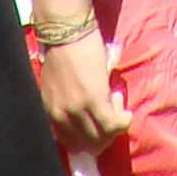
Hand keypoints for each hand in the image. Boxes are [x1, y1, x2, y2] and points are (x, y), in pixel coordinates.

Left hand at [36, 29, 128, 151]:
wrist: (65, 30)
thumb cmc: (63, 50)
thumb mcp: (58, 86)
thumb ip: (66, 102)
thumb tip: (85, 110)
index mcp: (51, 115)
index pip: (72, 144)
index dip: (89, 137)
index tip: (97, 122)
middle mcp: (61, 118)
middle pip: (88, 146)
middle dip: (104, 135)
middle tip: (111, 112)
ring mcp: (77, 111)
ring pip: (101, 138)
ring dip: (113, 126)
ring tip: (115, 103)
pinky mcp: (94, 101)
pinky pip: (113, 125)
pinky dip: (123, 121)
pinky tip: (125, 111)